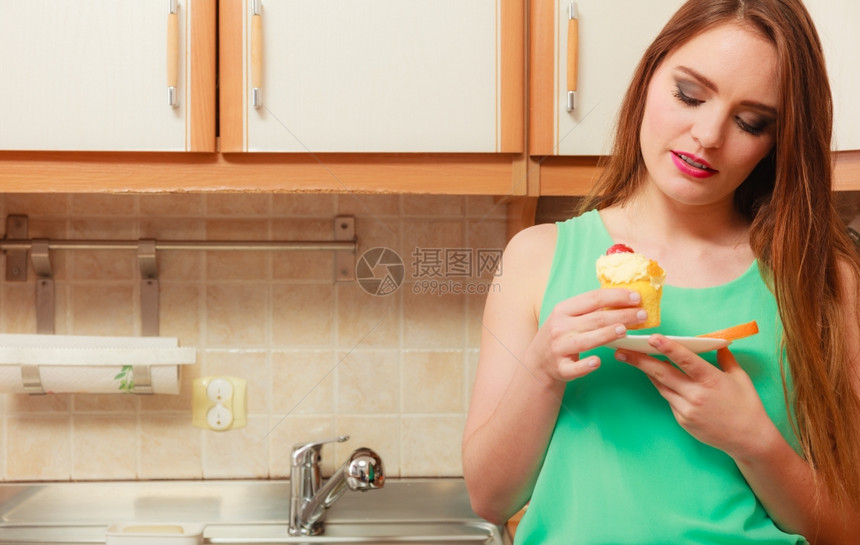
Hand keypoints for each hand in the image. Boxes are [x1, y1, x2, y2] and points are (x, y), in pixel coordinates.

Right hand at [526, 288, 647, 384]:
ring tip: (625, 330)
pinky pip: (575, 367)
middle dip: (621, 315)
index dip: (616, 296)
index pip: (593, 298)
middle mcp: (560, 327)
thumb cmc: (561, 336)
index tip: (636, 297)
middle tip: (642, 315)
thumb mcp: (567, 317)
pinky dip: (586, 365)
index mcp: (563, 310)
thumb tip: (623, 298)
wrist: (538, 362)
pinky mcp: (561, 368)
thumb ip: (589, 309)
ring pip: (586, 341)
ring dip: (606, 334)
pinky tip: (598, 362)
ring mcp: (559, 348)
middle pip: (595, 319)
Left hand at [615, 335, 776, 457]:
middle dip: (639, 361)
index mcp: (712, 380)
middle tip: (621, 350)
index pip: (686, 360)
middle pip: (663, 374)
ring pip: (662, 386)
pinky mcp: (682, 420)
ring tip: (630, 358)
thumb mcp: (740, 378)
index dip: (668, 348)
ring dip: (647, 372)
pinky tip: (654, 376)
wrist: (749, 439)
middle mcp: (696, 395)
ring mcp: (687, 410)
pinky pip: (669, 399)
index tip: (652, 337)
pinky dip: (663, 387)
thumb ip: (725, 359)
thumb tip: (718, 344)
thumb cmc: (747, 405)